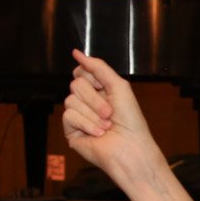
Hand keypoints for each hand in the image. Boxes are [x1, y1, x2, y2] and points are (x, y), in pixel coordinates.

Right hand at [62, 49, 155, 171]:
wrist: (131, 147)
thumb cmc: (130, 120)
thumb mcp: (118, 85)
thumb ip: (97, 67)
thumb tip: (76, 53)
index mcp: (98, 90)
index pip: (81, 72)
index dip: (91, 77)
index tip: (104, 87)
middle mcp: (87, 102)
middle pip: (75, 84)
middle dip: (95, 98)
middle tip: (110, 112)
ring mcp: (78, 116)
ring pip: (70, 100)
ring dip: (93, 113)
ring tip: (106, 125)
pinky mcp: (71, 131)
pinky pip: (68, 116)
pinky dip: (86, 123)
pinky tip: (98, 133)